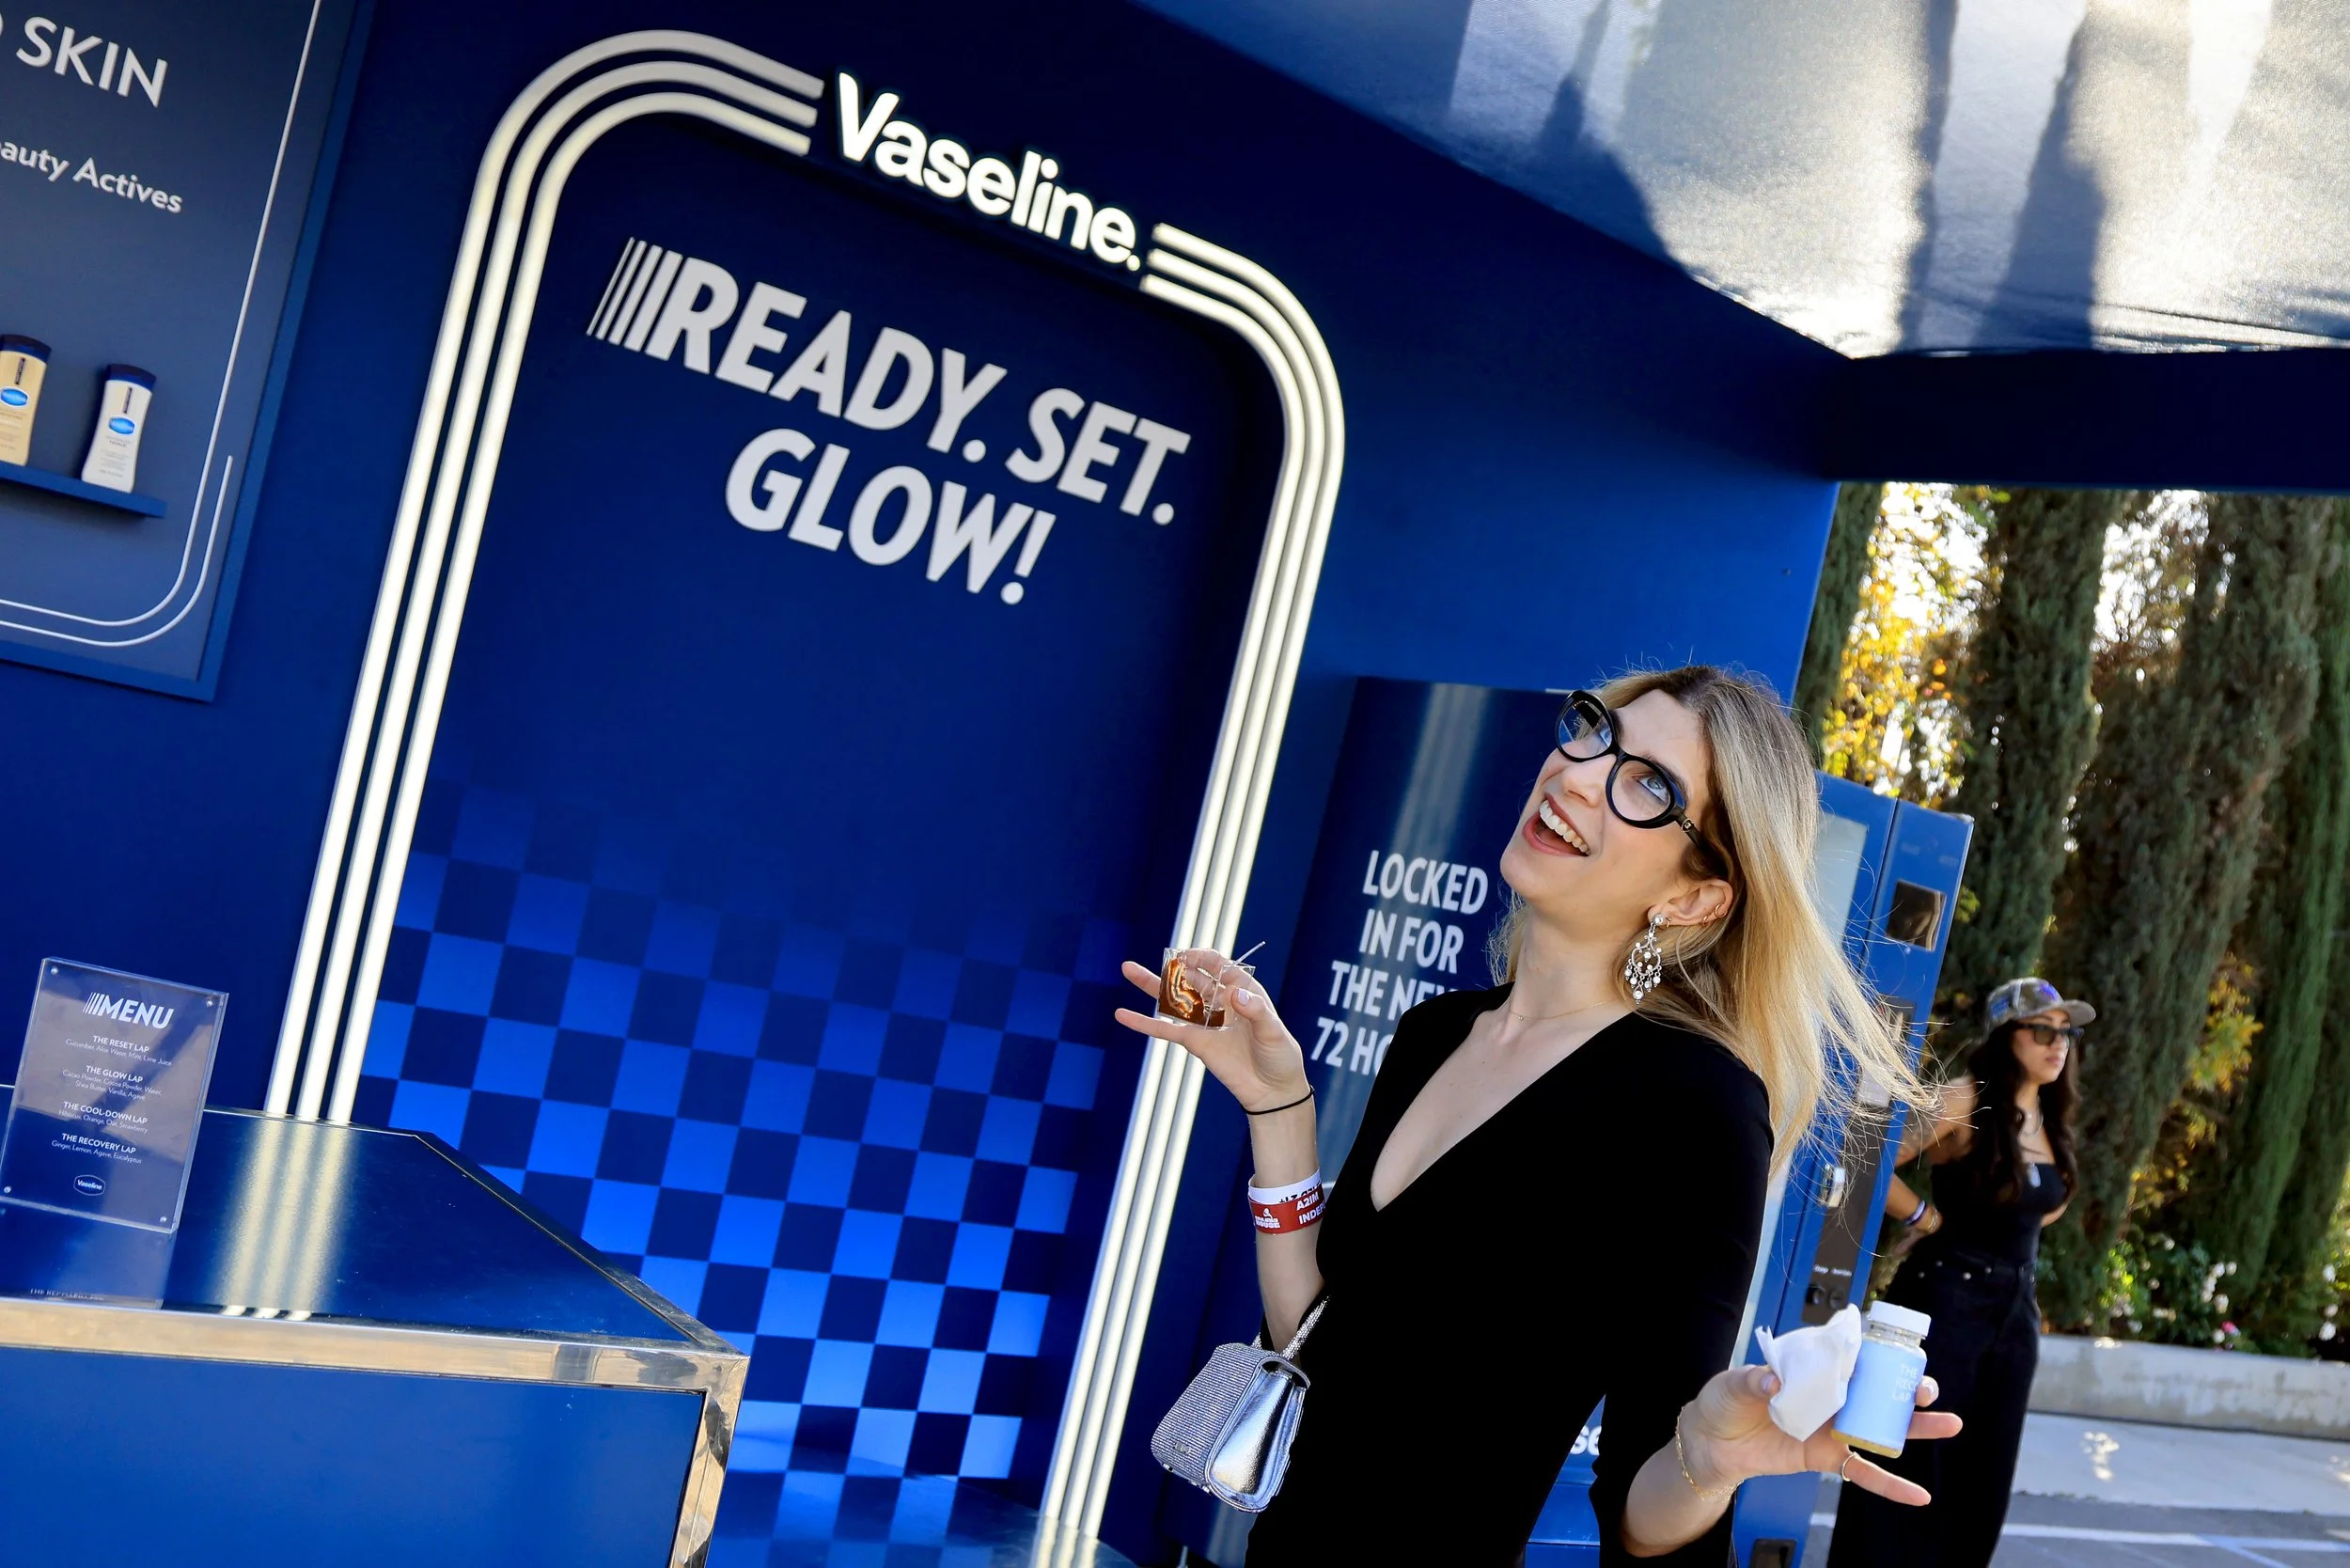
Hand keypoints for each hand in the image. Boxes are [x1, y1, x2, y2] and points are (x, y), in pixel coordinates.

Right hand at [1115, 951, 1307, 1112]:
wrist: (1273, 1090)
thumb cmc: (1280, 1057)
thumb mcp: (1274, 1031)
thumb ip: (1256, 1011)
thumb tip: (1234, 995)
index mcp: (1243, 990)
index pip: (1218, 965)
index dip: (1201, 957)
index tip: (1186, 956)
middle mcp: (1221, 1001)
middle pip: (1191, 977)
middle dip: (1172, 965)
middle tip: (1156, 956)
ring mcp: (1205, 1021)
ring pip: (1174, 998)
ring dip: (1151, 984)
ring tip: (1128, 969)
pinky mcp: (1194, 1042)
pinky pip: (1166, 1030)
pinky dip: (1144, 1023)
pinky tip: (1123, 1015)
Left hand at [1678, 1364, 1961, 1504]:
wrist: (1712, 1443)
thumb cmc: (1725, 1402)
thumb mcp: (1733, 1384)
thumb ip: (1754, 1380)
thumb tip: (1774, 1383)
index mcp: (1812, 1368)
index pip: (1852, 1356)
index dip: (1880, 1354)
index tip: (1903, 1354)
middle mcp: (1830, 1395)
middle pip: (1877, 1390)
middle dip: (1907, 1388)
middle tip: (1927, 1391)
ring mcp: (1832, 1427)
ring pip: (1881, 1428)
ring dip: (1915, 1428)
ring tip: (1949, 1425)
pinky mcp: (1827, 1458)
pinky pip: (1864, 1473)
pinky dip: (1891, 1486)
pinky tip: (1919, 1496)